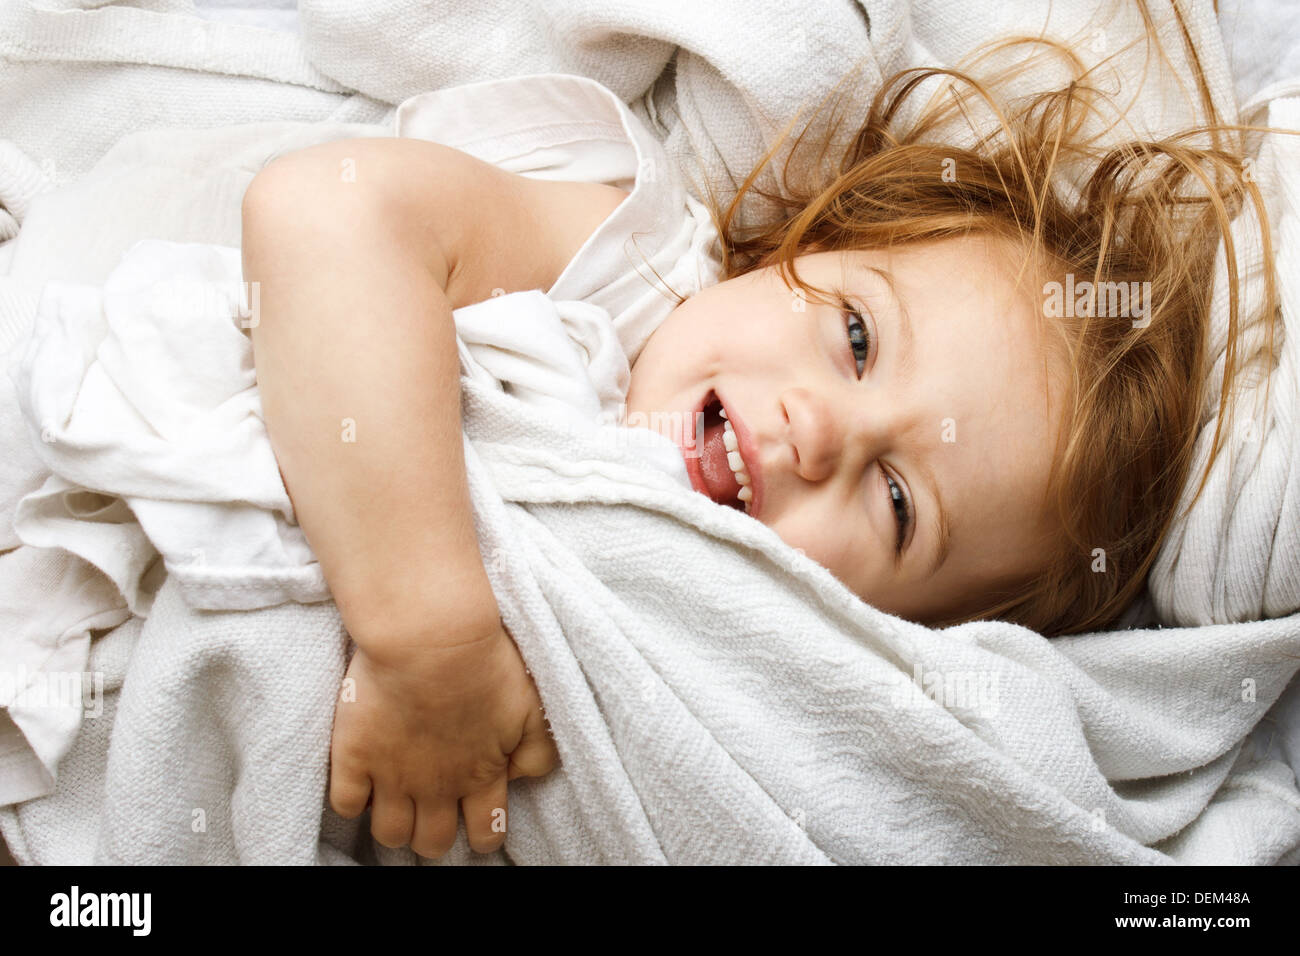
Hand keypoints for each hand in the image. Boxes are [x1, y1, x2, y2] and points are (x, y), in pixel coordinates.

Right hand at [327, 620, 556, 858]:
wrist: (432, 637)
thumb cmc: (487, 663)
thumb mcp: (532, 707)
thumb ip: (537, 751)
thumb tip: (521, 776)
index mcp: (482, 776)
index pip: (486, 834)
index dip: (482, 834)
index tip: (476, 821)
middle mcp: (437, 786)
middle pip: (432, 843)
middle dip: (434, 835)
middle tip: (430, 808)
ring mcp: (393, 776)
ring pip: (390, 834)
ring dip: (394, 824)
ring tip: (395, 798)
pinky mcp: (354, 757)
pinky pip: (346, 805)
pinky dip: (353, 800)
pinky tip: (362, 779)